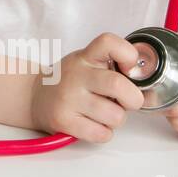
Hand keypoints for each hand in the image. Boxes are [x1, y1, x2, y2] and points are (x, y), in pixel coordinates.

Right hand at [30, 32, 145, 143]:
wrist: (34, 97)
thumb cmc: (70, 81)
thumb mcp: (86, 63)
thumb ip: (112, 65)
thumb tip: (143, 78)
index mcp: (85, 57)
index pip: (109, 42)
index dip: (129, 55)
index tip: (130, 69)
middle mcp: (75, 74)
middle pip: (119, 85)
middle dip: (133, 99)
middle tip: (127, 101)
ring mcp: (68, 98)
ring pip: (115, 116)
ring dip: (116, 119)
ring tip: (103, 113)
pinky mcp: (63, 120)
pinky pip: (102, 134)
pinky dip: (104, 133)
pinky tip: (92, 124)